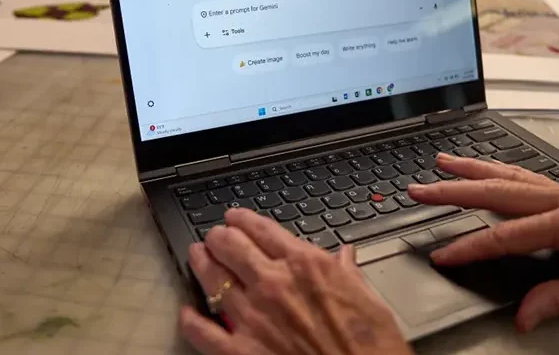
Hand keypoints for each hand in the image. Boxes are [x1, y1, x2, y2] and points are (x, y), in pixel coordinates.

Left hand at [180, 209, 413, 354]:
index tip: (235, 217)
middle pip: (231, 246)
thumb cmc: (370, 348)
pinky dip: (191, 320)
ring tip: (197, 256)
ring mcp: (253, 318)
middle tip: (214, 235)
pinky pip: (204, 331)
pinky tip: (187, 313)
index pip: (263, 229)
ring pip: (212, 279)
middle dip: (218, 236)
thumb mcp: (368, 300)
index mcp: (306, 266)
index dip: (243, 219)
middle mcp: (274, 284)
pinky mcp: (241, 352)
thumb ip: (349, 273)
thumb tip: (345, 256)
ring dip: (201, 263)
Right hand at [408, 154, 558, 331]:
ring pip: (512, 177)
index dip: (471, 246)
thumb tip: (523, 314)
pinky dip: (500, 172)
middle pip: (499, 192)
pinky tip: (486, 171)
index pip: (508, 236)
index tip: (443, 254)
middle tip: (420, 190)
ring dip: (474, 170)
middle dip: (454, 190)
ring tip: (443, 163)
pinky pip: (529, 178)